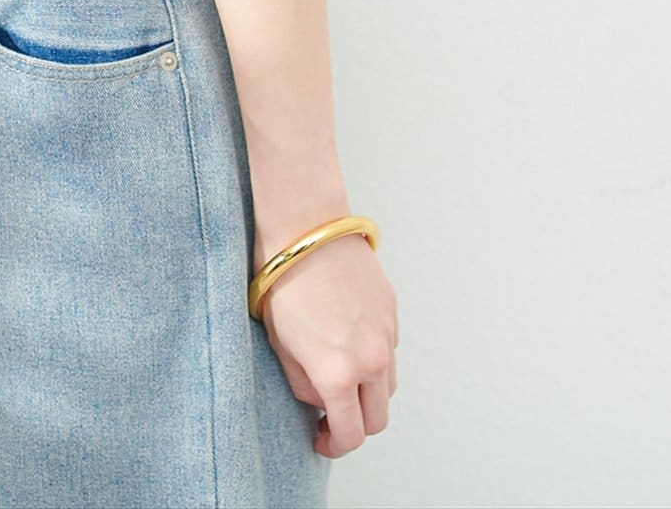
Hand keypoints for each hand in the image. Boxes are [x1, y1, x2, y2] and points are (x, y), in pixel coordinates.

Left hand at [259, 231, 398, 458]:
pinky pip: (390, 349)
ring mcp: (386, 333)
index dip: (334, 446)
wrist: (304, 224)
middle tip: (330, 415)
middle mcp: (371, 359)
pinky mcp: (391, 309)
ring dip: (368, 391)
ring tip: (340, 375)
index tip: (321, 440)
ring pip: (388, 385)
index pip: (350, 435)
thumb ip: (303, 383)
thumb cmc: (281, 279)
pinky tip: (348, 339)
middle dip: (356, 425)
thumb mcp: (278, 342)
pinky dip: (374, 357)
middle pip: (378, 418)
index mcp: (338, 374)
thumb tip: (321, 399)